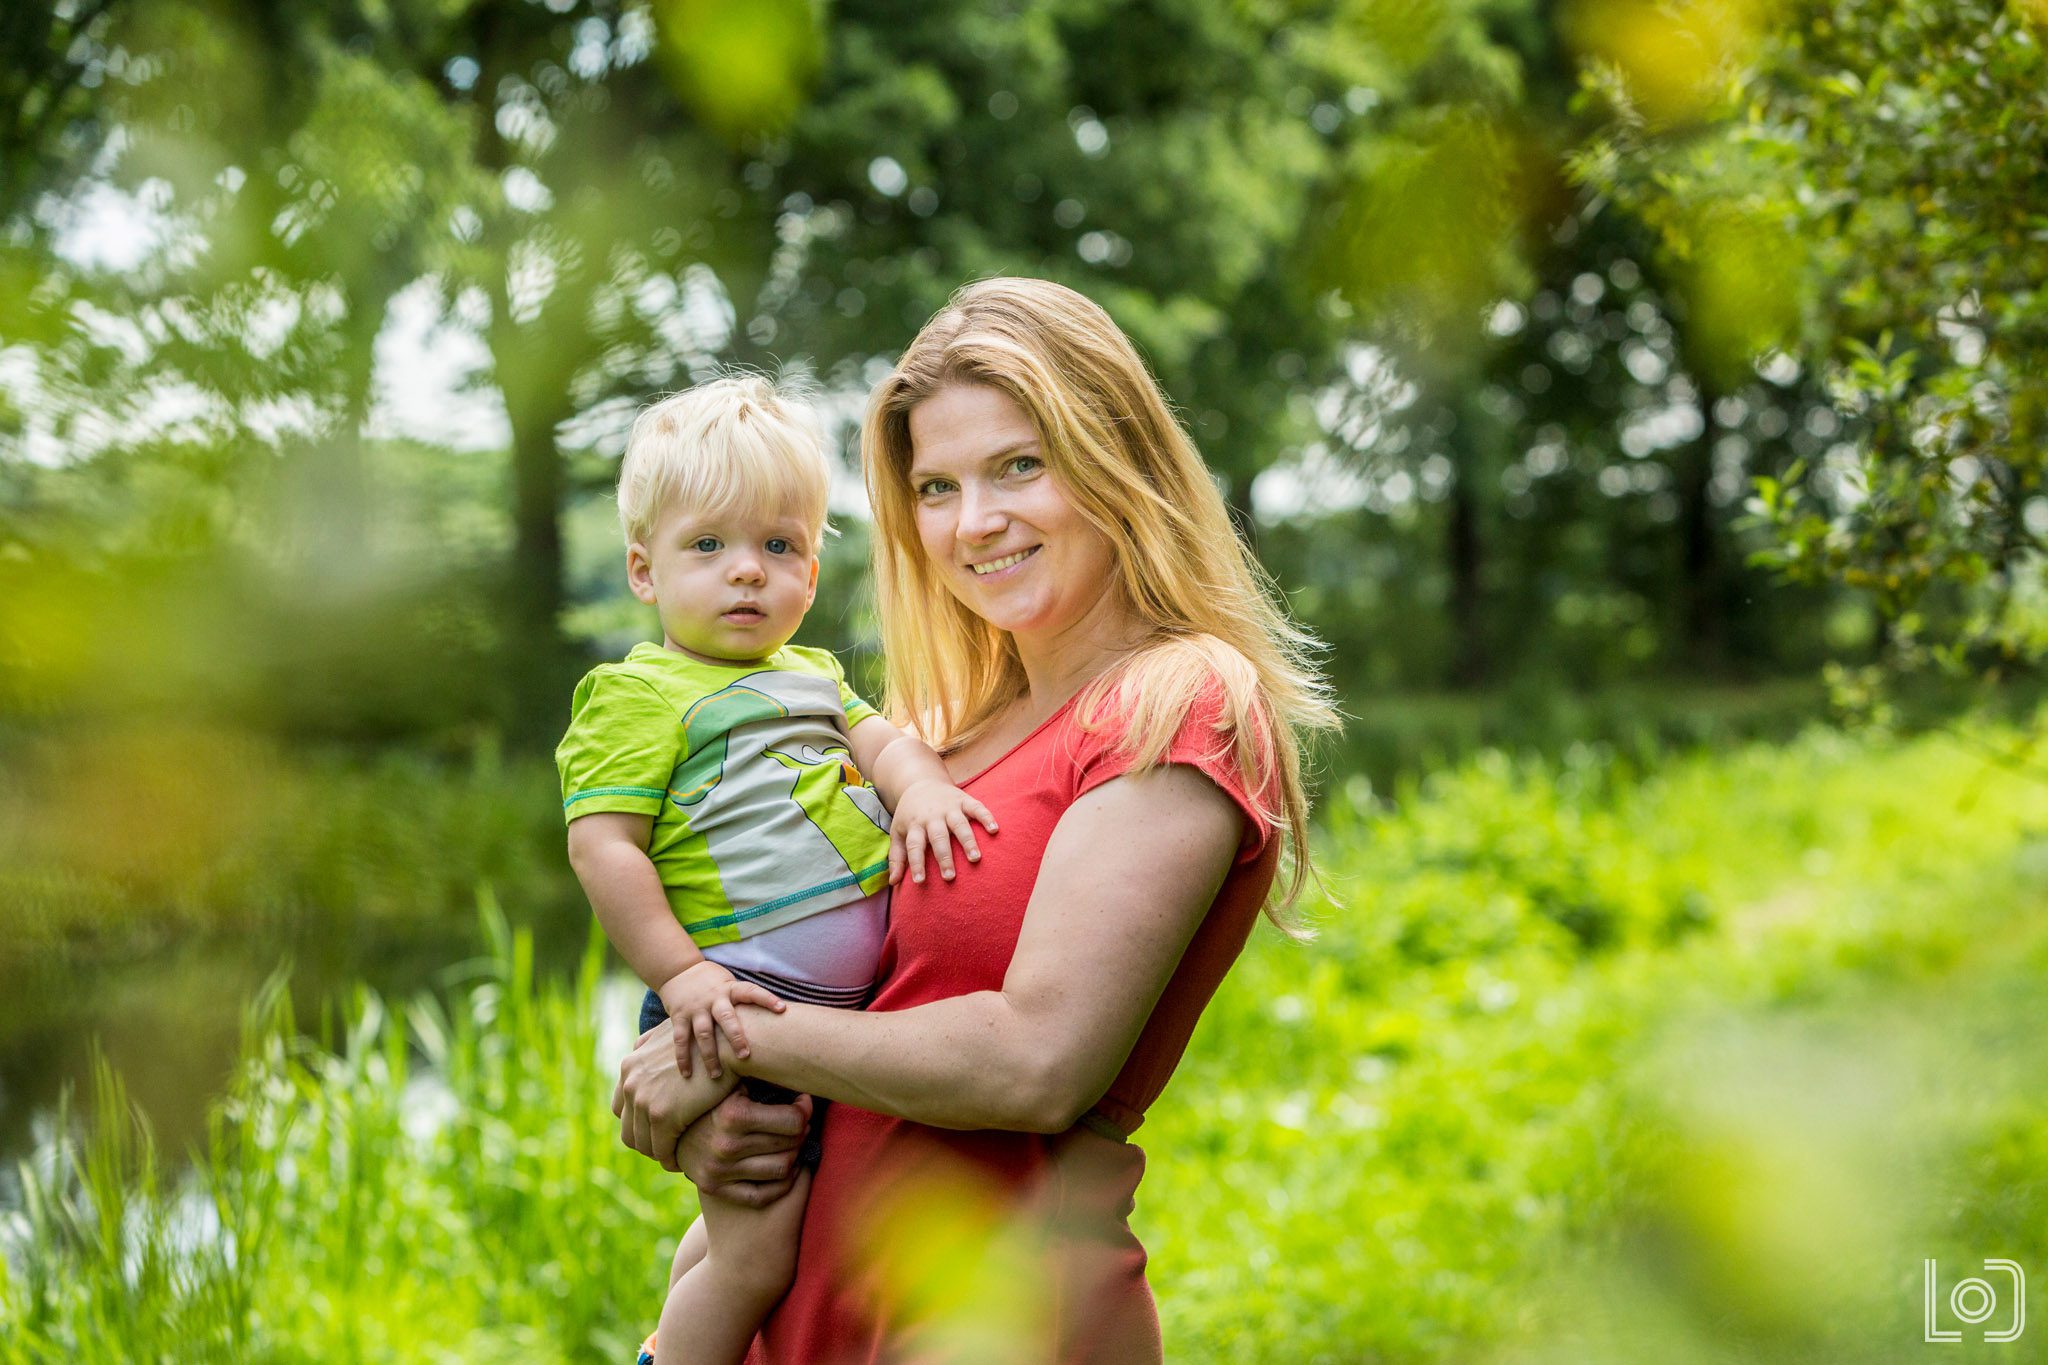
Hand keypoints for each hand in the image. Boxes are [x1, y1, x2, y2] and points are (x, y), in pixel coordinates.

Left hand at [613, 1018, 750, 1168]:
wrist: (727, 1044)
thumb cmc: (706, 1040)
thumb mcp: (666, 1034)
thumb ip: (648, 1043)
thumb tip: (638, 1046)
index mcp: (629, 1067)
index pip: (619, 1108)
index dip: (636, 1123)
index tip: (654, 1130)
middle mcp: (630, 1084)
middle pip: (628, 1129)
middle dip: (645, 1142)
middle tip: (665, 1149)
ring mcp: (644, 1100)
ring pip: (642, 1143)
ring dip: (657, 1154)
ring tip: (675, 1157)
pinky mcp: (663, 1116)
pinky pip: (661, 1150)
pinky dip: (670, 1159)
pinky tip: (682, 1161)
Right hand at [657, 960, 783, 1079]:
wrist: (678, 970)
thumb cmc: (714, 982)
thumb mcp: (730, 984)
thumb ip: (744, 1001)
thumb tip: (778, 1015)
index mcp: (730, 989)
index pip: (752, 992)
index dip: (767, 999)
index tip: (782, 1009)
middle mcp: (713, 998)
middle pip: (726, 1018)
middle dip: (735, 1037)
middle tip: (744, 1056)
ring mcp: (695, 1008)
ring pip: (703, 1033)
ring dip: (710, 1056)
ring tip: (717, 1075)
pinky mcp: (679, 1016)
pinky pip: (680, 1039)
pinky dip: (683, 1057)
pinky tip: (688, 1073)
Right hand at [676, 1088, 814, 1205]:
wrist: (671, 1129)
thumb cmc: (712, 1099)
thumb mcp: (732, 1084)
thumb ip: (763, 1080)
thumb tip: (804, 1083)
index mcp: (732, 1115)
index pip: (792, 1121)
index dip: (804, 1111)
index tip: (803, 1105)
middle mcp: (726, 1146)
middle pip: (790, 1145)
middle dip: (801, 1132)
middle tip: (799, 1123)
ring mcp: (720, 1171)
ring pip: (782, 1170)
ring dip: (794, 1156)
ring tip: (791, 1143)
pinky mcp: (717, 1190)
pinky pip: (763, 1195)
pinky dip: (782, 1183)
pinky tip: (785, 1168)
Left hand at [889, 779, 998, 885]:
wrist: (920, 782)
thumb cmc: (910, 815)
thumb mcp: (898, 832)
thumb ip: (897, 857)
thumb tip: (893, 882)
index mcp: (914, 825)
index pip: (914, 846)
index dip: (916, 863)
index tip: (919, 881)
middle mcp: (932, 816)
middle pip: (938, 837)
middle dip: (944, 856)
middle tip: (950, 876)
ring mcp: (949, 807)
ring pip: (959, 824)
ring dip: (967, 840)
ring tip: (975, 858)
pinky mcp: (963, 800)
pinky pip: (976, 808)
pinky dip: (986, 817)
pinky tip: (995, 830)